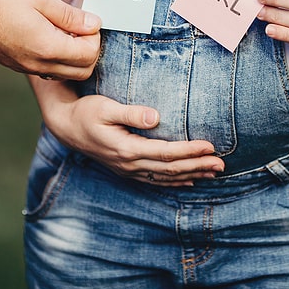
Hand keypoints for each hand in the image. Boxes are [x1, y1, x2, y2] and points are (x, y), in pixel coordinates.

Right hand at [0, 0, 100, 79]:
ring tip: (65, 30)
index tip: (87, 19)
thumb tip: (94, 24)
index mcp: (48, 47)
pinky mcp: (17, 66)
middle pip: (82, 72)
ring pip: (65, 74)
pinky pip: (48, 71)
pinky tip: (49, 35)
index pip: (90, 55)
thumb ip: (70, 15)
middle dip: (90, 51)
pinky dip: (57, 59)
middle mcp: (38, 65)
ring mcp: (26, 68)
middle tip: (81, 27)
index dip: (95, 37)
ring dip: (74, 57)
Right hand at [35, 80, 225, 185]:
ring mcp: (128, 170)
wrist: (66, 127)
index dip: (189, 151)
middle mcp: (129, 164)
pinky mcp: (127, 170)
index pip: (166, 153)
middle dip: (198, 166)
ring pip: (165, 177)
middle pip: (170, 169)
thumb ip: (131, 112)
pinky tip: (190, 180)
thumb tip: (156, 117)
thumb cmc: (86, 112)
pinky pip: (156, 180)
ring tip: (214, 173)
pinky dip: (175, 181)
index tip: (210, 146)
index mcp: (127, 149)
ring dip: (191, 175)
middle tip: (222, 164)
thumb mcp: (106, 107)